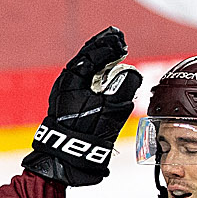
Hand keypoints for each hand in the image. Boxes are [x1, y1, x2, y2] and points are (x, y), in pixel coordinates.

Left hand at [23, 27, 141, 185]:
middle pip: (85, 59)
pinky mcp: (68, 106)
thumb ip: (123, 89)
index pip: (91, 54)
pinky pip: (84, 83)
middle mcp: (65, 84)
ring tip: (113, 54)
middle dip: (102, 49)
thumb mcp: (110, 109)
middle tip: (117, 39)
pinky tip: (104, 78)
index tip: (120, 41)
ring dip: (99, 62)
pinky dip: (95, 76)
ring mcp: (65, 95)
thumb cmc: (84, 134)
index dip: (107, 46)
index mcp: (72, 79)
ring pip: (84, 71)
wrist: (65, 158)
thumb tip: (131, 75)